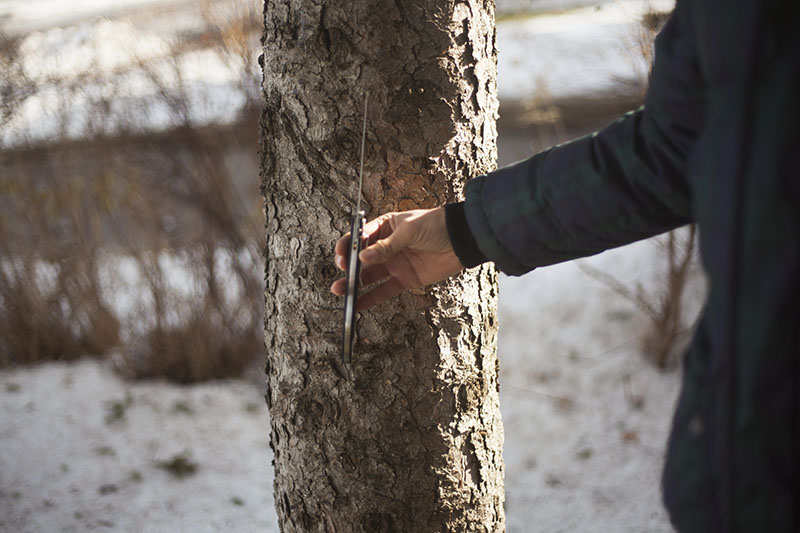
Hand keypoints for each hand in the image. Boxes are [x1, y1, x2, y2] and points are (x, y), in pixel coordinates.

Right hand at [331, 207, 464, 310]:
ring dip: (353, 283)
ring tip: (340, 290)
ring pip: (368, 276)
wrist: (461, 240)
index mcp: (385, 227)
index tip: (342, 254)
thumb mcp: (409, 231)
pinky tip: (357, 304)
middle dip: (347, 265)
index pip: (360, 236)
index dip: (348, 245)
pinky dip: (370, 298)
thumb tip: (363, 258)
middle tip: (341, 271)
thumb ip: (386, 246)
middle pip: (361, 258)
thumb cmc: (436, 226)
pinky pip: (383, 290)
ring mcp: (395, 263)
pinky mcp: (404, 279)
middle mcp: (386, 246)